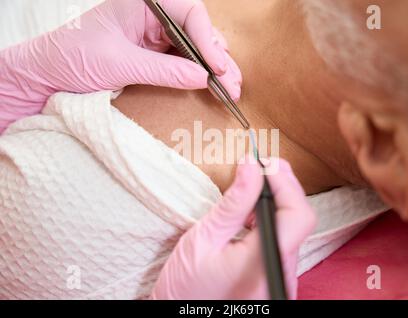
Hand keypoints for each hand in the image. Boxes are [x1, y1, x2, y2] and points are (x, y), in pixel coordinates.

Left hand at [0, 0, 241, 131]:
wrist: (46, 76)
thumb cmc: (72, 59)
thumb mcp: (121, 64)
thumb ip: (165, 71)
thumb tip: (204, 78)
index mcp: (142, 3)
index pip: (189, 13)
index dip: (208, 40)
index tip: (218, 66)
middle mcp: (152, 16)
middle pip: (197, 32)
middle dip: (217, 58)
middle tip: (232, 84)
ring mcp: (153, 36)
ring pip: (194, 48)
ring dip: (214, 69)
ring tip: (230, 90)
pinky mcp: (152, 55)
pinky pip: (182, 62)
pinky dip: (199, 76)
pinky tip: (213, 87)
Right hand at [151, 158, 316, 299]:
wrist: (182, 316)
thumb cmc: (185, 287)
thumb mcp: (204, 238)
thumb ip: (234, 202)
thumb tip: (251, 167)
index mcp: (263, 264)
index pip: (297, 215)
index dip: (285, 183)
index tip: (265, 163)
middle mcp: (281, 275)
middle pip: (299, 220)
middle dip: (283, 187)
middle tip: (260, 166)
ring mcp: (282, 280)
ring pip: (294, 230)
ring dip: (278, 202)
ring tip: (254, 186)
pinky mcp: (277, 279)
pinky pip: (285, 242)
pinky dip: (273, 221)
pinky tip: (254, 213)